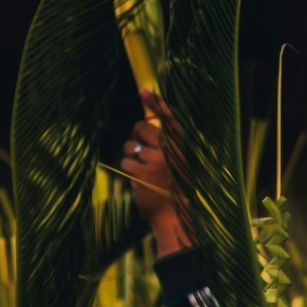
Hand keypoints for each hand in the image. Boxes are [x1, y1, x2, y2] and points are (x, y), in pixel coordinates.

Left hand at [119, 112, 191, 254]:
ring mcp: (155, 160)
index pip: (169, 119)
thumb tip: (142, 126)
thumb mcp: (178, 164)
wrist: (175, 215)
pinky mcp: (140, 172)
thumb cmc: (175, 188)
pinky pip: (125, 162)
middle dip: (137, 136)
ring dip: (132, 156)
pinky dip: (129, 171)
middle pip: (141, 127)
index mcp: (181, 146)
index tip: (145, 91)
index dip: (157, 103)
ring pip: (130, 146)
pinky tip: (140, 180)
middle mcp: (169, 150)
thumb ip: (166, 146)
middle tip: (143, 150)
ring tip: (144, 171)